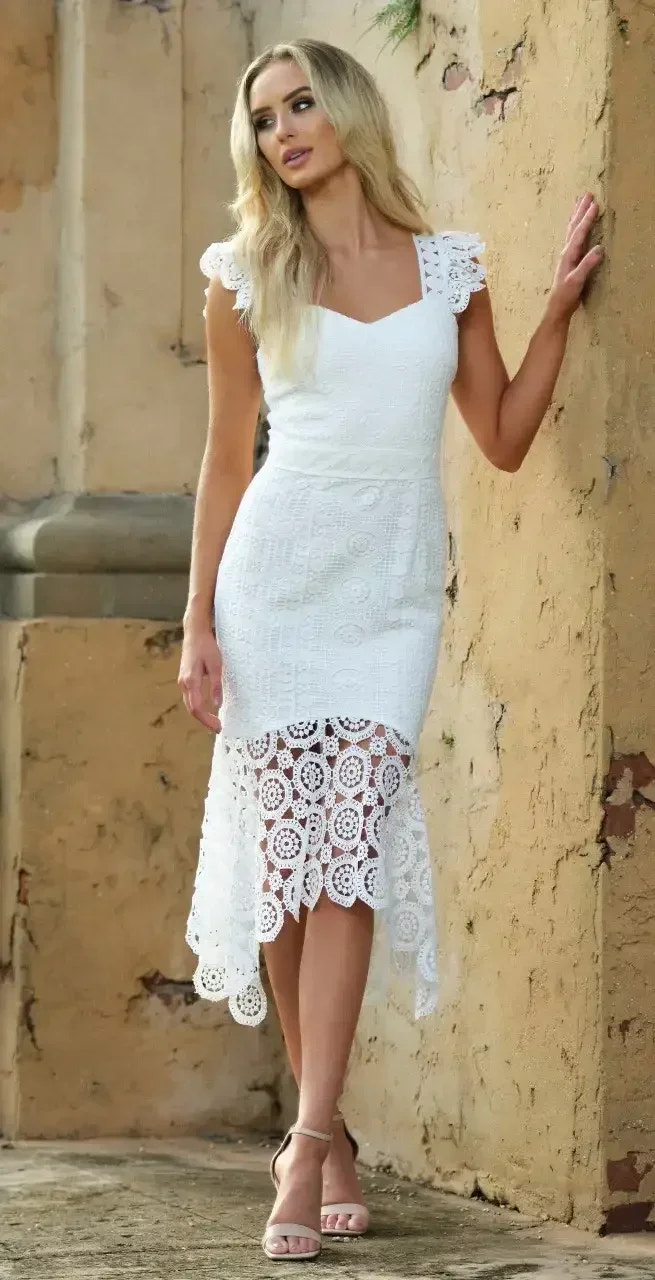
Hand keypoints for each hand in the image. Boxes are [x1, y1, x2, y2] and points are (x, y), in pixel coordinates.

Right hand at [178, 624, 222, 732]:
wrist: (194, 632)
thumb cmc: (207, 646)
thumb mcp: (216, 665)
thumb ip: (216, 685)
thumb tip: (217, 705)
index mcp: (191, 681)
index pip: (197, 708)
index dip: (207, 720)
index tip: (218, 727)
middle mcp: (184, 683)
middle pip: (192, 709)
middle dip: (204, 721)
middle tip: (218, 728)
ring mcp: (182, 681)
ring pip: (189, 704)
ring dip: (200, 715)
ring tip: (213, 722)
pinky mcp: (184, 679)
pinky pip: (190, 698)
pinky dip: (197, 706)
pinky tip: (207, 709)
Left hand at [546, 192, 604, 325]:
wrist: (557, 307)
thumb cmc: (567, 295)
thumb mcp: (577, 280)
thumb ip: (587, 264)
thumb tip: (599, 248)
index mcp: (569, 255)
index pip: (579, 232)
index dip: (587, 218)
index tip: (595, 204)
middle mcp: (566, 252)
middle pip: (573, 226)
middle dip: (581, 210)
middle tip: (588, 194)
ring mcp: (566, 255)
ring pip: (571, 229)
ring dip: (577, 215)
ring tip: (580, 201)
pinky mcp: (569, 259)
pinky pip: (573, 237)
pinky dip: (575, 226)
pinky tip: (577, 225)